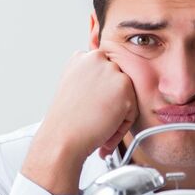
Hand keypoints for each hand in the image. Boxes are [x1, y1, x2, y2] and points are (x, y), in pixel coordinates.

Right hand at [22, 50, 136, 194]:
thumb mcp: (72, 88)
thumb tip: (106, 84)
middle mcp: (97, 58)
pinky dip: (122, 125)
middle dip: (111, 103)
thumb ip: (90, 80)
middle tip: (96, 119)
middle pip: (117, 83)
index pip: (104, 73)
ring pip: (126, 97)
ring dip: (117, 114)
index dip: (101, 95)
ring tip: (99, 127)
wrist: (62, 137)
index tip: (94, 107)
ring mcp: (111, 71)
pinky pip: (132, 111)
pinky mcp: (124, 87)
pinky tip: (105, 130)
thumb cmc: (65, 120)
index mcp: (82, 57)